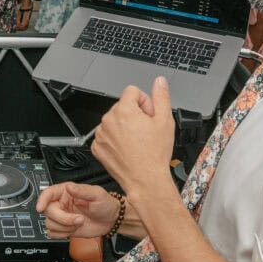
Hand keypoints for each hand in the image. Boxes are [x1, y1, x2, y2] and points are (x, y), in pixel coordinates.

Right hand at [36, 182, 120, 239]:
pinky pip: (53, 234)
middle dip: (63, 219)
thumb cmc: (105, 204)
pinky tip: (73, 230)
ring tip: (79, 223)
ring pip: (49, 224)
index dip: (42, 200)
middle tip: (79, 219)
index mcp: (66, 192)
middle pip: (48, 212)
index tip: (41, 208)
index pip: (48, 193)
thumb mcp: (97, 194)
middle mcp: (61, 204)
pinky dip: (62, 234)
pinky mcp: (63, 228)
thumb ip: (82, 190)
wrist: (111, 221)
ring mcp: (61, 217)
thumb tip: (69, 187)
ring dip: (65, 227)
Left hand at [92, 80, 176, 201]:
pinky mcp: (97, 147)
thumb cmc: (154, 154)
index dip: (144, 102)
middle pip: (123, 106)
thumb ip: (161, 96)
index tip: (149, 116)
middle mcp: (108, 120)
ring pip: (114, 121)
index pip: (133, 91)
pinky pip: (106, 135)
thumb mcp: (165, 121)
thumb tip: (159, 81)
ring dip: (124, 127)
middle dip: (134, 114)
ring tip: (137, 142)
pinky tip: (127, 149)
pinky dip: (115, 140)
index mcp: (124, 110)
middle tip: (146, 131)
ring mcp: (101, 134)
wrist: (145, 180)